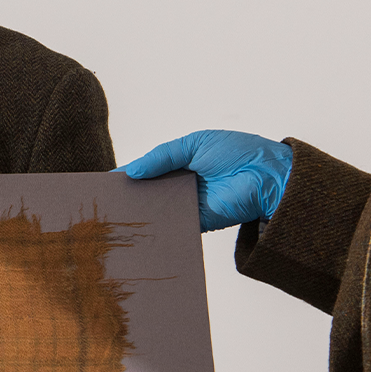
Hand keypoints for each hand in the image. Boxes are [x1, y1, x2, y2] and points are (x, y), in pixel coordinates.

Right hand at [120, 130, 291, 231]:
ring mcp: (189, 204)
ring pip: (157, 209)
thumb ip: (161, 157)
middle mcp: (183, 184)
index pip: (148, 168)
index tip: (104, 182)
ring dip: (139, 211)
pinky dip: (157, 226)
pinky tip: (136, 227)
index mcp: (181, 161)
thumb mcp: (194, 144)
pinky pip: (172, 225)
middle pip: (149, 191)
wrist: (266, 176)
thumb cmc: (238, 153)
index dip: (128, 174)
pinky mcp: (197, 223)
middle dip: (129, 195)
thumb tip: (131, 171)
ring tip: (112, 216)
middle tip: (103, 202)